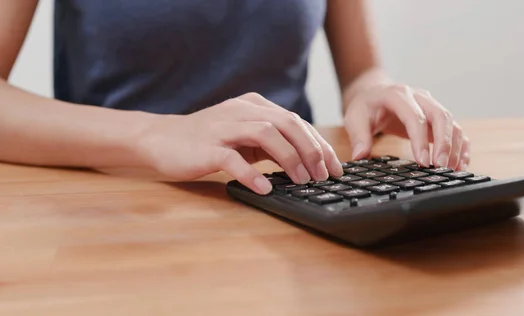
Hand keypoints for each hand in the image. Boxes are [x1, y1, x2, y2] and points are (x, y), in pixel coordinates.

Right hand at [135, 93, 343, 194]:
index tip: (334, 167)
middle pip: (287, 123)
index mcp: (253, 106)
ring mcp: (223, 128)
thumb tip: (307, 164)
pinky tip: (266, 189)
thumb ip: (270, 144)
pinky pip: (233, 159)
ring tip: (303, 181)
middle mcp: (241, 111)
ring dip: (290, 158)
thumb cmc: (206, 141)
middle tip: (324, 176)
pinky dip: (252, 175)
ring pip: (266, 134)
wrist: (160, 138)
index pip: (295, 121)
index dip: (319, 144)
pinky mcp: (206, 148)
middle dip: (311, 150)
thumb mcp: (243, 136)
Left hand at [342, 69, 469, 170]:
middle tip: (441, 167)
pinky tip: (460, 164)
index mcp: (398, 95)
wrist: (375, 92)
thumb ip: (359, 136)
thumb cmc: (366, 106)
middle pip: (440, 116)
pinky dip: (460, 146)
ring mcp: (431, 105)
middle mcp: (419, 97)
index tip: (423, 163)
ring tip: (452, 170)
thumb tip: (360, 156)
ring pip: (451, 123)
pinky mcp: (437, 116)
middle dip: (444, 143)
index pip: (415, 117)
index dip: (421, 140)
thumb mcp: (354, 117)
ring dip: (454, 147)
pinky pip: (455, 129)